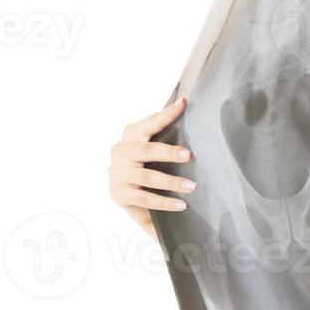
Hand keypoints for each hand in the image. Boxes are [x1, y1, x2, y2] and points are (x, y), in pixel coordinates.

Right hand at [107, 97, 196, 241]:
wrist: (128, 196)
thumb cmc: (147, 166)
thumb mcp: (154, 150)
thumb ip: (166, 135)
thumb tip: (188, 112)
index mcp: (130, 136)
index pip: (149, 123)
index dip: (165, 114)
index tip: (183, 104)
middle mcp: (120, 151)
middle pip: (146, 150)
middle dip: (168, 152)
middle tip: (189, 155)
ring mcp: (117, 172)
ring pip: (146, 176)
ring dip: (171, 182)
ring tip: (191, 186)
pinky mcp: (119, 193)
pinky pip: (144, 198)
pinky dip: (164, 202)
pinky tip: (181, 205)